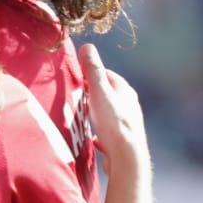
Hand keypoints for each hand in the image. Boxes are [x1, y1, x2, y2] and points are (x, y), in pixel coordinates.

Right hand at [80, 45, 147, 160]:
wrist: (126, 156)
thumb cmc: (113, 122)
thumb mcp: (99, 92)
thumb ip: (93, 70)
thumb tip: (87, 46)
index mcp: (125, 90)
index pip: (105, 74)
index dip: (89, 74)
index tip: (74, 78)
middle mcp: (129, 104)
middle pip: (106, 92)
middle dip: (89, 93)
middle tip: (73, 97)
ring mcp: (126, 121)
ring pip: (107, 110)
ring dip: (93, 111)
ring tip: (79, 115)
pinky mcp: (121, 137)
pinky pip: (107, 129)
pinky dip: (98, 129)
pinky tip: (90, 136)